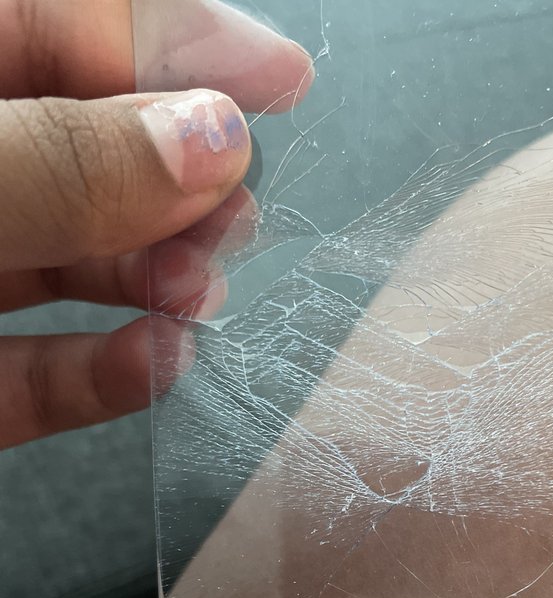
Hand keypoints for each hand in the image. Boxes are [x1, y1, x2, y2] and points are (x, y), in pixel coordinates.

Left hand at [0, 0, 313, 448]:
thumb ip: (65, 162)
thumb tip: (211, 141)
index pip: (67, 26)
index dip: (177, 48)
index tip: (282, 81)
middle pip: (90, 154)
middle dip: (177, 185)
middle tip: (235, 216)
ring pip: (72, 264)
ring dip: (155, 279)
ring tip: (197, 295)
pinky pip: (39, 374)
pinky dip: (105, 375)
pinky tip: (158, 363)